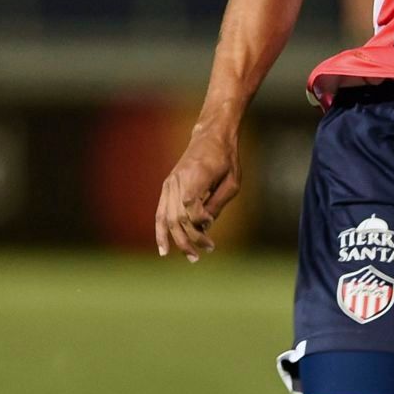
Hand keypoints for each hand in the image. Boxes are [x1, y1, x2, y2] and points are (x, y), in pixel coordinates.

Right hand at [154, 125, 241, 261]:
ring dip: (176, 240)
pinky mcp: (166, 186)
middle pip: (177, 217)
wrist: (211, 137)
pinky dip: (161, 231)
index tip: (211, 225)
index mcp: (195, 175)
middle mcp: (178, 180)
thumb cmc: (226, 158)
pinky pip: (160, 213)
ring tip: (189, 256)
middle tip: (204, 253)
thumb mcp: (232, 180)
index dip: (200, 221)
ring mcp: (169, 184)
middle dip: (190, 238)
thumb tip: (206, 225)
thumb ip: (218, 203)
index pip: (190, 206)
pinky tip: (164, 249)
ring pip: (166, 218)